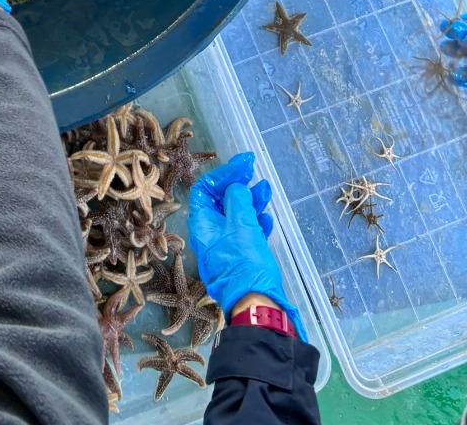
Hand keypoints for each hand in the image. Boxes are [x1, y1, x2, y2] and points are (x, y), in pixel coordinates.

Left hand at [189, 152, 305, 338]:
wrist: (257, 307)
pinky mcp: (242, 260)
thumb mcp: (240, 225)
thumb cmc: (245, 264)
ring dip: (251, 200)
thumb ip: (237, 200)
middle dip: (238, 185)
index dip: (223, 174)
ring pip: (236, 216)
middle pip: (221, 201)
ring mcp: (226, 248)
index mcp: (202, 225)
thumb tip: (236, 187)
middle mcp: (210, 235)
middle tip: (254, 171)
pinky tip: (268, 218)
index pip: (205, 189)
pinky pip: (247, 234)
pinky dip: (257, 222)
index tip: (243, 164)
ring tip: (267, 189)